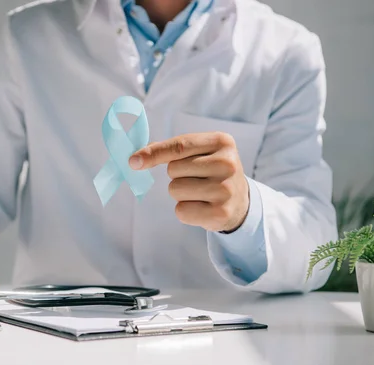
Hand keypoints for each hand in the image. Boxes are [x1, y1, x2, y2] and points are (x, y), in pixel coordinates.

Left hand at [129, 132, 249, 231]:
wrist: (240, 201)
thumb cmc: (211, 172)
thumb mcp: (200, 152)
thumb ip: (171, 150)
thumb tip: (135, 159)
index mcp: (222, 142)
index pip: (180, 146)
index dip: (154, 154)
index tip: (133, 161)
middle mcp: (228, 164)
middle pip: (174, 170)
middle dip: (177, 175)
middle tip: (198, 179)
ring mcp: (226, 190)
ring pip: (175, 190)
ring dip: (180, 193)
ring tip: (200, 193)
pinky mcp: (221, 213)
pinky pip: (181, 210)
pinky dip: (184, 210)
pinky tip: (202, 207)